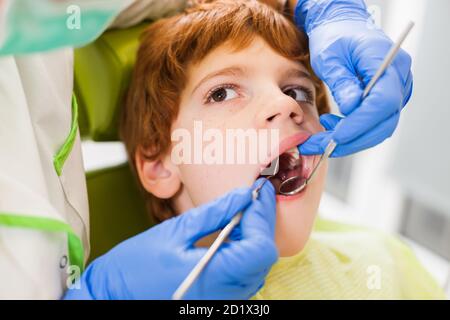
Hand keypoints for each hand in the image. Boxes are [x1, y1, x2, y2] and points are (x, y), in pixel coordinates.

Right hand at [64, 179, 277, 299]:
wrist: (110, 299)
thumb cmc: (132, 269)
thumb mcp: (173, 233)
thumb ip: (214, 214)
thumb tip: (242, 195)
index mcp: (214, 278)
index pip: (259, 247)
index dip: (263, 216)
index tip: (260, 190)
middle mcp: (225, 296)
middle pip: (263, 257)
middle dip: (261, 222)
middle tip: (254, 195)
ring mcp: (223, 302)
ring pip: (256, 267)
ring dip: (254, 236)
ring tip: (243, 210)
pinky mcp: (218, 302)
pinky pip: (243, 276)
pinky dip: (244, 251)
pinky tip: (234, 232)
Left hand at [294, 0, 412, 156]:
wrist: (341, 28)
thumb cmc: (334, 37)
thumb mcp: (330, 57)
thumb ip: (342, 82)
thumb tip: (351, 108)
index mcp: (387, 62)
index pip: (382, 102)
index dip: (359, 124)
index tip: (335, 136)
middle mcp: (399, 77)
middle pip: (384, 120)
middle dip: (351, 139)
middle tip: (320, 145)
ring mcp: (396, 89)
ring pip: (380, 127)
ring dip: (351, 139)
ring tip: (322, 135)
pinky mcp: (387, 98)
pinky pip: (375, 122)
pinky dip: (354, 131)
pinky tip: (333, 126)